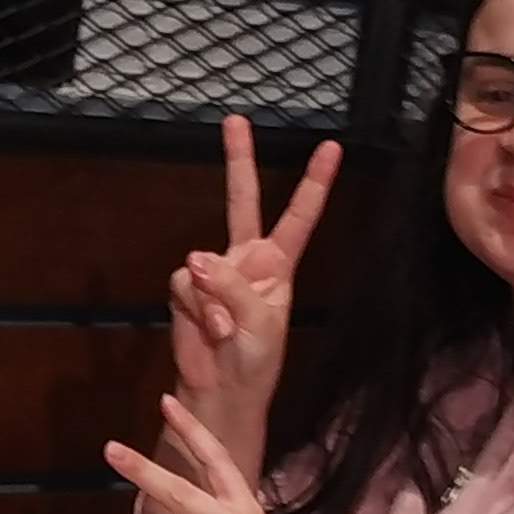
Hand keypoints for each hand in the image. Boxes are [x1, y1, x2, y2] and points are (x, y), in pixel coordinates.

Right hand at [164, 115, 339, 469]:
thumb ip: (232, 287)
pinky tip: (207, 333)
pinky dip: (193, 309)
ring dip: (209, 299)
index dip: (314, 183)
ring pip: (200, 262)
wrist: (222, 394)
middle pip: (242, 201)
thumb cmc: (255, 363)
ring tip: (224, 333)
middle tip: (236, 119)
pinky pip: (182, 284)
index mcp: (278, 266)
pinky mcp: (185, 290)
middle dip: (238, 160)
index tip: (331, 147)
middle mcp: (246, 261)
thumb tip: (194, 258)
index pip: (299, 218)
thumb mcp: (258, 326)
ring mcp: (212, 274)